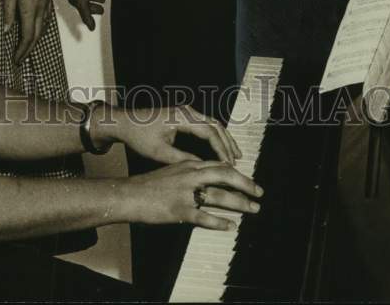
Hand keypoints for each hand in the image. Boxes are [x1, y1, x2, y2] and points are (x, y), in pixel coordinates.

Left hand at [3, 0, 50, 63]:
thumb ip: (9, 11)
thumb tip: (7, 29)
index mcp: (30, 8)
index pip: (28, 36)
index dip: (22, 50)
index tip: (16, 59)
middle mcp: (41, 7)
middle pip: (37, 35)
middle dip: (28, 49)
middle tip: (20, 57)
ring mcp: (46, 1)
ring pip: (43, 27)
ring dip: (35, 39)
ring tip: (27, 46)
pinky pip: (47, 17)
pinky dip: (41, 28)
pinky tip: (38, 26)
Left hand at [105, 104, 240, 165]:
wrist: (125, 122)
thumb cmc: (139, 137)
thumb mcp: (160, 152)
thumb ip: (182, 159)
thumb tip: (202, 168)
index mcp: (181, 117)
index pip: (209, 132)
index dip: (221, 149)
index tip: (229, 164)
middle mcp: (186, 111)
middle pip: (215, 125)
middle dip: (228, 143)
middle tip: (238, 160)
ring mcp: (185, 111)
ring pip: (211, 123)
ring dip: (223, 138)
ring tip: (234, 155)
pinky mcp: (183, 114)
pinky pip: (204, 123)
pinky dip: (214, 135)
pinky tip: (219, 148)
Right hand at [125, 160, 262, 227]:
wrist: (129, 194)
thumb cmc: (149, 185)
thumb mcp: (172, 170)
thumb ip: (191, 171)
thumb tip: (210, 176)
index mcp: (189, 164)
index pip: (219, 165)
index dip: (237, 173)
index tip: (249, 180)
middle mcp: (190, 175)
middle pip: (225, 176)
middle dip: (245, 184)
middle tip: (259, 192)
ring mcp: (185, 193)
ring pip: (219, 196)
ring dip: (239, 203)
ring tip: (253, 209)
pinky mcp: (179, 211)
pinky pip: (204, 217)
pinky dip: (219, 222)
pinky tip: (229, 225)